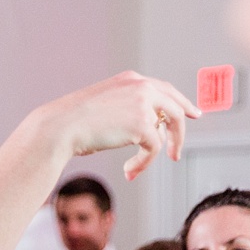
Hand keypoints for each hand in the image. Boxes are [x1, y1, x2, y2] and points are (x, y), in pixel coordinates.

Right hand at [32, 71, 201, 179]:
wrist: (59, 128)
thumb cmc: (70, 122)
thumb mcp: (101, 106)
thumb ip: (124, 110)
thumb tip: (144, 128)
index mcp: (129, 79)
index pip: (163, 89)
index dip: (180, 102)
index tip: (191, 113)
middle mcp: (141, 87)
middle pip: (175, 106)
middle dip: (181, 129)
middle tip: (177, 150)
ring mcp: (144, 104)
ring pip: (169, 128)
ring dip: (161, 150)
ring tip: (139, 166)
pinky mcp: (143, 124)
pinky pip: (154, 148)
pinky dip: (143, 163)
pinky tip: (129, 170)